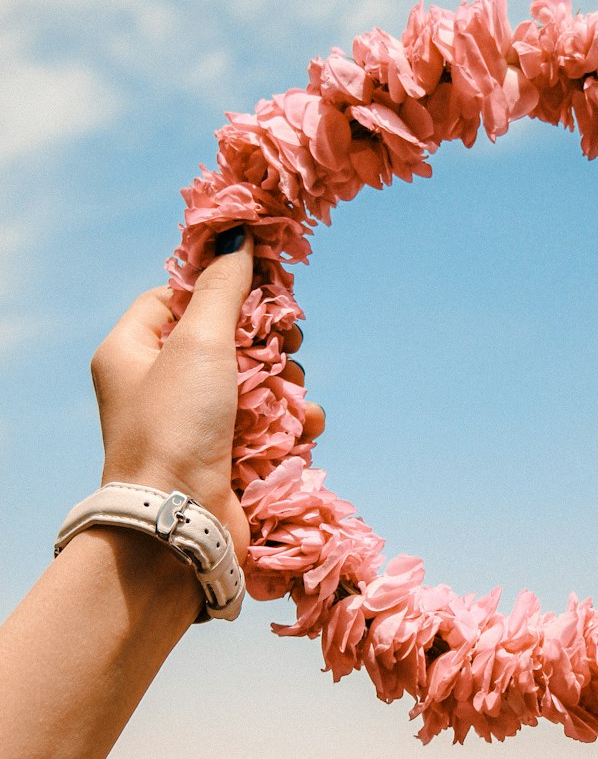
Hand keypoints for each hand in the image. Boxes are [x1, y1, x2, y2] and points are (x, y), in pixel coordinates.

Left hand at [90, 230, 324, 564]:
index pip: (175, 295)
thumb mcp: (198, 342)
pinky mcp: (225, 458)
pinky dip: (291, 423)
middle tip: (289, 343)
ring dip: (286, 385)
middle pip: (225, 338)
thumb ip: (222, 287)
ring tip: (296, 395)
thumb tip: (238, 233)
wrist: (178, 525)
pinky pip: (268, 424)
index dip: (220, 286)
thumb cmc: (175, 427)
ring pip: (254, 382)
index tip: (262, 283)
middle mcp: (158, 386)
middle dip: (266, 341)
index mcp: (132, 351)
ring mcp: (192, 425)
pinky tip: (304, 427)